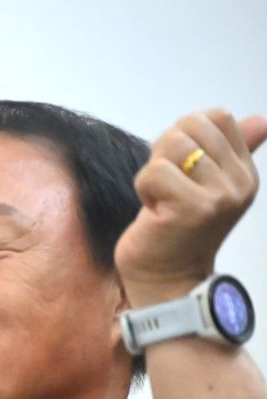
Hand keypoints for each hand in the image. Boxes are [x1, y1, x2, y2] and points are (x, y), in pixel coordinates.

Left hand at [115, 109, 266, 305]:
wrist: (166, 282)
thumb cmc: (174, 232)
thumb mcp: (205, 185)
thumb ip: (227, 151)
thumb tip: (261, 120)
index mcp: (245, 172)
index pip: (217, 117)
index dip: (185, 133)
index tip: (178, 168)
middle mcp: (239, 182)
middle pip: (191, 125)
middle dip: (164, 151)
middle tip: (165, 187)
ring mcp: (220, 196)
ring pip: (171, 146)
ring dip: (152, 173)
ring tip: (161, 200)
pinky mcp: (193, 208)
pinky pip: (154, 172)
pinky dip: (143, 189)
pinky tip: (154, 212)